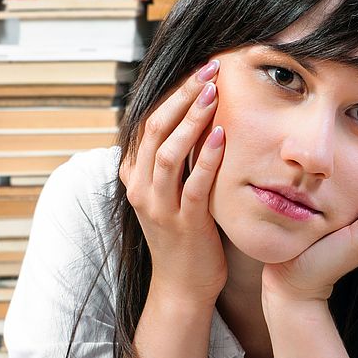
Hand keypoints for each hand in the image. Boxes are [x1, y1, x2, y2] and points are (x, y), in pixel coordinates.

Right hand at [120, 60, 228, 307]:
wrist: (183, 287)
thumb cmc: (186, 237)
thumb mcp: (173, 194)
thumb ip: (177, 164)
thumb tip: (197, 124)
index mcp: (136, 176)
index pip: (148, 123)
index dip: (172, 94)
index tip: (199, 71)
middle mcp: (141, 188)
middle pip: (155, 129)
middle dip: (183, 96)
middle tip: (209, 70)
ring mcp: (159, 207)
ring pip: (169, 152)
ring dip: (192, 119)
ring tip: (213, 93)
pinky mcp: (184, 224)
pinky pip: (193, 185)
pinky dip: (206, 158)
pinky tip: (221, 136)